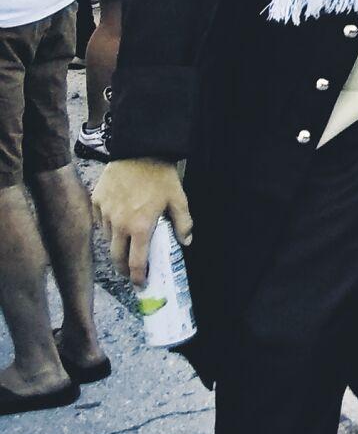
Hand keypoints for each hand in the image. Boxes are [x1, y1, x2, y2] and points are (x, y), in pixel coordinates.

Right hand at [92, 159, 192, 285]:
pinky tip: (117, 224)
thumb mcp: (178, 198)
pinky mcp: (96, 202)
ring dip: (117, 246)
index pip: (135, 262)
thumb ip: (183, 223)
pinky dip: (107, 227)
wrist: (139, 150)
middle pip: (116, 257)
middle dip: (123, 268)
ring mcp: (105, 213)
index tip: (140, 284)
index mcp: (140, 227)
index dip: (137, 277)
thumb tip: (185, 242)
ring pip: (107, 239)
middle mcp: (119, 224)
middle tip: (130, 272)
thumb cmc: (161, 175)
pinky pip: (100, 222)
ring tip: (126, 246)